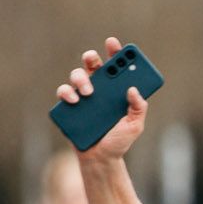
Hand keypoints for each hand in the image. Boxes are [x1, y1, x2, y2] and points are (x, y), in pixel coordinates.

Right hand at [54, 37, 148, 161]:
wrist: (100, 160)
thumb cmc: (119, 140)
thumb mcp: (135, 125)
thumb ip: (139, 108)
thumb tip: (133, 89)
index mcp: (116, 89)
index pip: (116, 66)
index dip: (116, 52)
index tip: (114, 44)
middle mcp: (99, 88)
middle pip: (92, 65)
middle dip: (92, 58)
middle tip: (94, 61)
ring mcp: (82, 96)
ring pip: (76, 76)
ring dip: (80, 78)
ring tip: (88, 91)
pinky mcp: (69, 107)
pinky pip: (63, 93)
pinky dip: (67, 93)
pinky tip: (74, 100)